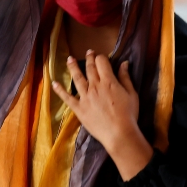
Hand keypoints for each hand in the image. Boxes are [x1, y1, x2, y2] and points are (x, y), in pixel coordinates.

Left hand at [51, 50, 152, 179]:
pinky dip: (60, 90)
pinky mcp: (78, 108)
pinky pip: (67, 97)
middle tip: (88, 52)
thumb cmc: (128, 114)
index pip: (102, 62)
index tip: (101, 57)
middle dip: (89, 58)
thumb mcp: (131, 94)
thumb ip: (126, 78)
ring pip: (77, 78)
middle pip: (90, 68)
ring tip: (69, 59)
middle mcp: (95, 86)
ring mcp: (85, 97)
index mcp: (108, 81)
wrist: (119, 133)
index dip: (101, 58)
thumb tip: (124, 63)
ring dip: (73, 67)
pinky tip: (54, 83)